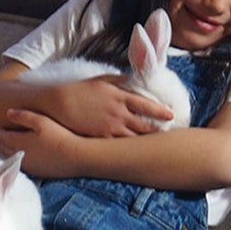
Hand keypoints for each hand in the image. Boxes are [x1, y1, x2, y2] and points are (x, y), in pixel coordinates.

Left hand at [0, 109, 83, 177]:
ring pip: (11, 158)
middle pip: (3, 148)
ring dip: (8, 151)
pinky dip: (19, 159)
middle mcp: (19, 156)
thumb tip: (8, 113)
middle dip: (1, 141)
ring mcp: (27, 166)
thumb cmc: (59, 136)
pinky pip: (21, 165)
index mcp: (18, 142)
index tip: (0, 127)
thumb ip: (23, 116)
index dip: (0, 131)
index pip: (1, 137)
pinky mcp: (36, 173)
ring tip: (10, 144)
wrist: (76, 157)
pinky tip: (25, 155)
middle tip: (1, 135)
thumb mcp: (42, 121)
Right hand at [51, 75, 174, 137]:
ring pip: (134, 137)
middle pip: (144, 125)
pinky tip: (134, 150)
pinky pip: (119, 145)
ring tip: (155, 144)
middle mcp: (118, 113)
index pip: (147, 105)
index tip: (172, 115)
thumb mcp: (102, 80)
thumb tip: (134, 79)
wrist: (58, 103)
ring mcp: (110, 127)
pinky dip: (128, 147)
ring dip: (145, 140)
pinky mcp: (101, 137)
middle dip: (157, 130)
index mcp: (120, 97)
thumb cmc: (80, 90)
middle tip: (168, 134)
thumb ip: (120, 80)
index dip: (161, 112)